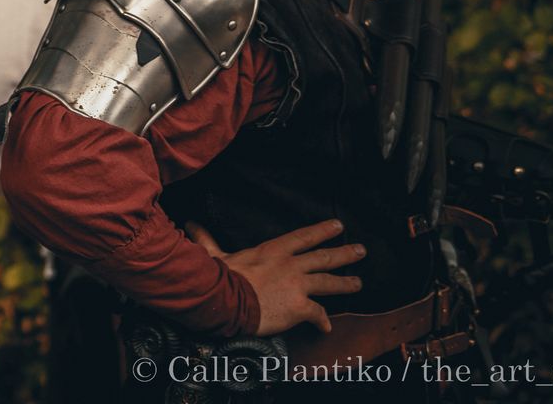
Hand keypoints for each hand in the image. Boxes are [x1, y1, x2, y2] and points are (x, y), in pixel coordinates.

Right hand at [187, 218, 364, 336]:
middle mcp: (291, 264)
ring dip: (346, 283)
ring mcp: (298, 285)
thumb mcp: (216, 255)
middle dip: (345, 253)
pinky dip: (323, 321)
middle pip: (324, 257)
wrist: (227, 301)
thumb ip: (208, 240)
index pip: (303, 236)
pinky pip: (318, 314)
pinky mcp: (300, 307)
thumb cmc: (221, 277)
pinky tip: (326, 327)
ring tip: (358, 283)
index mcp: (273, 250)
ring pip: (330, 283)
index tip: (338, 225)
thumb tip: (191, 224)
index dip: (322, 230)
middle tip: (361, 250)